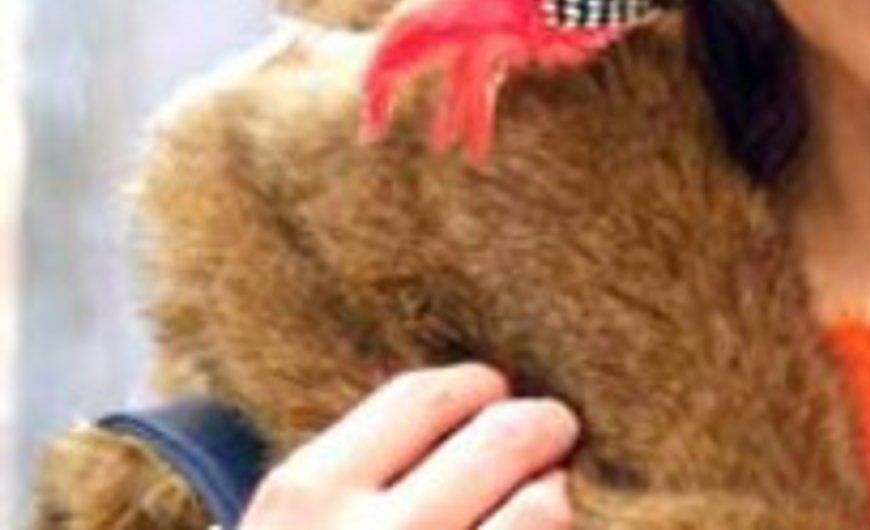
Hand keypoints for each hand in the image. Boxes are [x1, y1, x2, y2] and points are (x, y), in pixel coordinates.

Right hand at [241, 362, 576, 527]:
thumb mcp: (279, 528)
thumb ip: (348, 473)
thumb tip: (463, 397)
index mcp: (306, 494)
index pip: (425, 395)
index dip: (475, 389)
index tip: (494, 394)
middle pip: (501, 438)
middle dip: (542, 426)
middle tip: (555, 430)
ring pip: (544, 508)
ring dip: (555, 497)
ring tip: (551, 495)